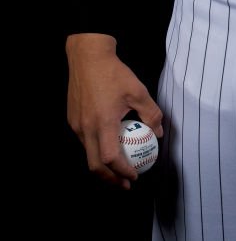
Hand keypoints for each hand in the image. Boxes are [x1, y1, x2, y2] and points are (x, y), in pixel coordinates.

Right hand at [66, 33, 163, 189]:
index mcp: (103, 123)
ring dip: (102, 165)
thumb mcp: (138, 91)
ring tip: (118, 168)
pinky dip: (96, 150)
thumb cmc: (114, 73)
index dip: (123, 171)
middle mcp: (85, 128)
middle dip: (110, 178)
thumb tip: (158, 132)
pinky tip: (108, 145)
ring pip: (87, 154)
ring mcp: (76, 125)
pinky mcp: (72, 119)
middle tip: (125, 183)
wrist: (87, 56)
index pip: (111, 158)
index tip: (134, 177)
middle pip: (95, 165)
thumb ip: (151, 113)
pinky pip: (83, 141)